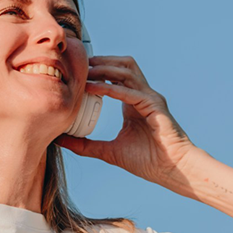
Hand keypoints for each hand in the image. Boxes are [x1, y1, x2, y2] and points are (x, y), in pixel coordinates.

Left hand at [57, 56, 198, 185]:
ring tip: (85, 73)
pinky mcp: (154, 105)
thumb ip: (85, 145)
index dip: (98, 70)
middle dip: (101, 62)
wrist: (172, 170)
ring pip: (127, 71)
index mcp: (133, 102)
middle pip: (123, 66)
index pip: (116, 76)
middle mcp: (143, 95)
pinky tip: (95, 89)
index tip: (77, 71)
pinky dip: (112, 89)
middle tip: (80, 64)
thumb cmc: (147, 162)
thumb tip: (60, 140)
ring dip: (105, 69)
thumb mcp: (109, 151)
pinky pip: (131, 92)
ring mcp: (150, 98)